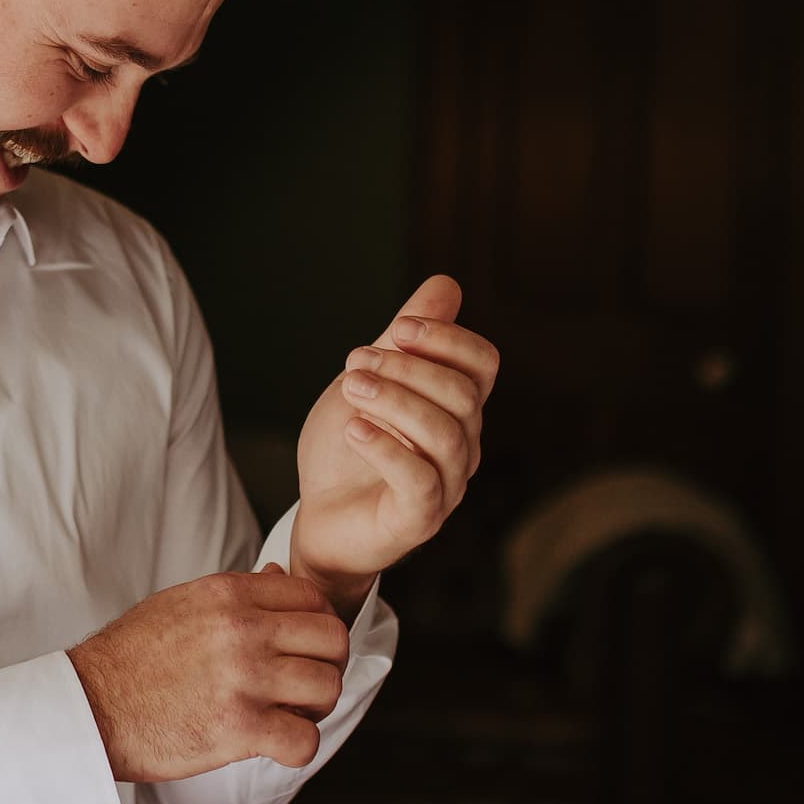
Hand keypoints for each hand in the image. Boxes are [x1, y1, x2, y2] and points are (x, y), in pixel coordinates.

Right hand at [68, 567, 349, 781]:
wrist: (87, 707)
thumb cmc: (129, 660)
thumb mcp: (181, 605)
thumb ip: (236, 594)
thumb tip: (279, 577)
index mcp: (228, 594)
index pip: (313, 598)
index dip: (318, 628)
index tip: (302, 650)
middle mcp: (242, 630)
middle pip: (333, 640)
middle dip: (326, 666)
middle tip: (302, 687)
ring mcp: (243, 678)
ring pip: (327, 688)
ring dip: (314, 709)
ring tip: (286, 716)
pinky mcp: (239, 728)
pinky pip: (305, 740)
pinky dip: (298, 748)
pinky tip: (274, 745)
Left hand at [289, 275, 498, 612]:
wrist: (321, 517)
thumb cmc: (349, 449)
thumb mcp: (370, 380)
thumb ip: (405, 339)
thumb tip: (445, 284)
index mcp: (457, 408)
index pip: (482, 364)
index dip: (447, 339)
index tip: (397, 329)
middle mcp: (463, 446)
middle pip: (462, 395)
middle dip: (408, 369)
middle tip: (355, 362)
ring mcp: (447, 486)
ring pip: (445, 435)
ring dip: (395, 402)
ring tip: (351, 388)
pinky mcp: (419, 519)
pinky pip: (421, 480)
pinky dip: (386, 448)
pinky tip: (354, 428)